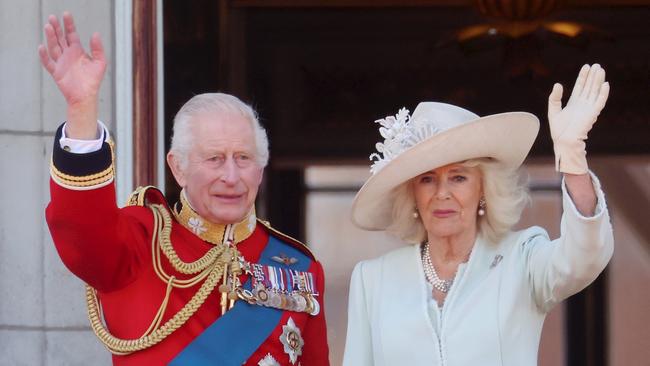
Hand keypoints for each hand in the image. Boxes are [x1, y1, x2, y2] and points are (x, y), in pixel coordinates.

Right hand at [38, 12, 105, 138]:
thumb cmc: (93, 80)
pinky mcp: (56, 72)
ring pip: (53, 47)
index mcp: (77, 51)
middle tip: (52, 18)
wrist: (86, 96)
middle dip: (56, 28)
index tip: (66, 14)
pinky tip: (42, 47)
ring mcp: (61, 63)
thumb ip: (98, 49)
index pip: (71, 35)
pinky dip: (44, 56)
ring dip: (50, 37)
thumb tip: (96, 33)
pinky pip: (48, 63)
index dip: (68, 25)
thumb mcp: (100, 63)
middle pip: (60, 38)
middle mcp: (68, 55)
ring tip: (48, 27)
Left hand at [548, 64, 609, 173]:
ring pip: (595, 91)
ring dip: (598, 81)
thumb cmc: (558, 129)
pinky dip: (603, 93)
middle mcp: (582, 104)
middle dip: (592, 76)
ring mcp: (588, 108)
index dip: (583, 76)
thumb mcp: (553, 110)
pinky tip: (605, 84)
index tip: (586, 66)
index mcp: (573, 103)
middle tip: (596, 65)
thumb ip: (554, 98)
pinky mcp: (592, 114)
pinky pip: (600, 102)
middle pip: (589, 86)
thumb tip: (557, 84)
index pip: (580, 86)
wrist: (564, 141)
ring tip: (601, 70)